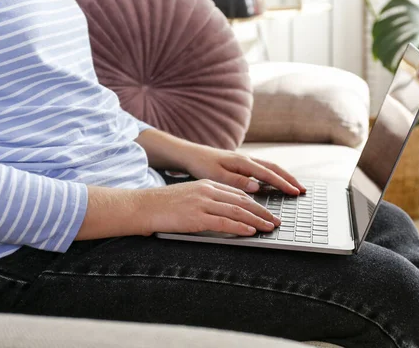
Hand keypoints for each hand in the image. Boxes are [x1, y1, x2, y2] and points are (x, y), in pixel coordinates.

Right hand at [137, 179, 279, 235]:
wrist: (142, 206)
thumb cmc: (163, 205)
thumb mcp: (190, 197)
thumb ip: (208, 201)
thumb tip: (225, 213)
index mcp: (207, 185)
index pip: (237, 193)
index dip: (255, 203)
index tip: (267, 212)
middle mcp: (207, 191)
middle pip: (242, 201)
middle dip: (262, 212)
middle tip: (276, 221)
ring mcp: (202, 203)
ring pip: (237, 212)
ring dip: (257, 221)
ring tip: (269, 228)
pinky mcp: (196, 217)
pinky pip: (224, 223)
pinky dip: (240, 228)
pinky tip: (251, 232)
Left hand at [183, 145, 305, 194]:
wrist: (191, 154)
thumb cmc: (201, 165)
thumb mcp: (216, 175)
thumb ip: (236, 181)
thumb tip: (256, 187)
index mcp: (242, 162)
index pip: (268, 174)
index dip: (283, 184)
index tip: (295, 192)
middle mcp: (247, 159)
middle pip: (274, 168)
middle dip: (289, 179)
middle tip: (302, 190)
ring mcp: (245, 161)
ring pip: (270, 167)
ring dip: (283, 176)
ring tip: (294, 186)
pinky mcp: (241, 164)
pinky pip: (263, 169)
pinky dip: (274, 175)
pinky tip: (276, 182)